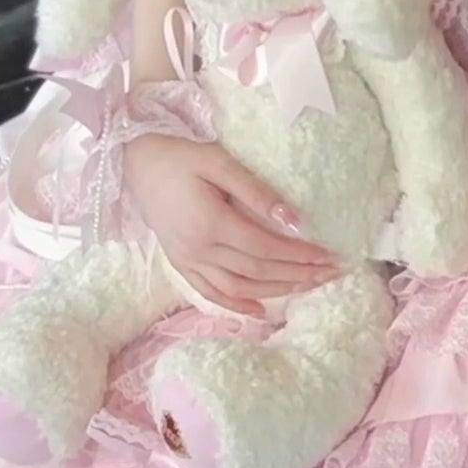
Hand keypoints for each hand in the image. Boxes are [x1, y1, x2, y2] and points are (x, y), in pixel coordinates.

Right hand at [123, 133, 340, 314]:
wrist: (137, 163)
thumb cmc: (181, 156)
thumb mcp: (220, 162)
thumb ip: (256, 192)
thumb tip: (293, 219)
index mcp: (210, 223)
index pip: (265, 247)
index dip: (299, 255)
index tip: (329, 256)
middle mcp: (198, 249)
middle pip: (257, 270)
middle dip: (297, 274)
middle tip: (330, 274)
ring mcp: (187, 261)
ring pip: (238, 287)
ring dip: (276, 290)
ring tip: (307, 287)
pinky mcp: (180, 264)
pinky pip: (210, 292)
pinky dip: (236, 304)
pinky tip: (260, 310)